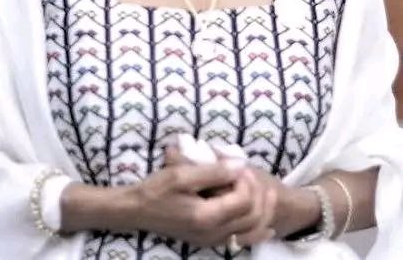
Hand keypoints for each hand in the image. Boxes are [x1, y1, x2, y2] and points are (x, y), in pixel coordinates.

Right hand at [134, 159, 269, 246]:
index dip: (246, 179)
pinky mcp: (210, 241)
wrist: (138, 211)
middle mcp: (213, 234)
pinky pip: (242, 240)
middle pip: (253, 216)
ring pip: (252, 231)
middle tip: (252, 173)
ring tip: (268, 192)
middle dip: (259, 193)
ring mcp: (212, 240)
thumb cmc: (157, 189)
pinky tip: (267, 224)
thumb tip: (240, 164)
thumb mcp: (182, 173)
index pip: (244, 200)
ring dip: (264, 211)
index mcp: (206, 217)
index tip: (238, 163)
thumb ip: (213, 171)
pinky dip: (257, 231)